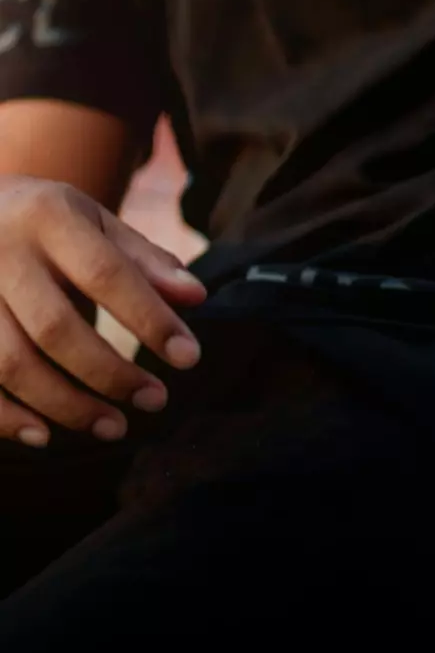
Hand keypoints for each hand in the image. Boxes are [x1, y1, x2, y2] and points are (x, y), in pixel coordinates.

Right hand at [0, 176, 206, 446]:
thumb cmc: (49, 224)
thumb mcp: (98, 224)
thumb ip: (146, 262)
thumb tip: (197, 297)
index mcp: (49, 216)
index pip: (107, 274)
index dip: (150, 320)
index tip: (189, 358)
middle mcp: (0, 251)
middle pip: (56, 328)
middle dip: (110, 373)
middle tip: (156, 401)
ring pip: (11, 363)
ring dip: (65, 405)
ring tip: (114, 428)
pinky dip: (6, 417)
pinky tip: (45, 435)